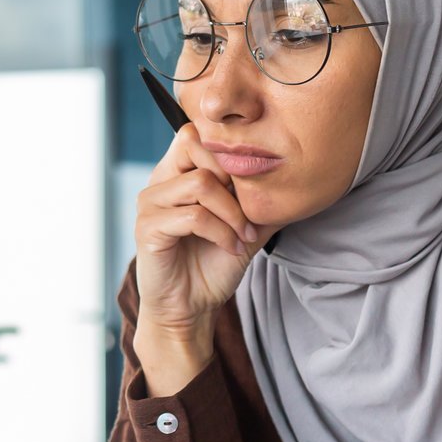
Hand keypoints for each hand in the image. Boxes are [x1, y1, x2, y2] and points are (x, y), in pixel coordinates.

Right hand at [133, 124, 265, 394]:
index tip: (250, 189)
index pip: (195, 134)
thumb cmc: (212, 265)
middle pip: (194, 146)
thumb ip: (260, 199)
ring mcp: (149, 204)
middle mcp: (158, 181)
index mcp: (176, 174)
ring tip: (243, 236)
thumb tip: (294, 175)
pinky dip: (221, 232)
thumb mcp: (245, 226)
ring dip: (232, 213)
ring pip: (199, 183)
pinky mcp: (147, 229)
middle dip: (232, 178)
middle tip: (249, 212)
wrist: (191, 308)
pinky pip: (193, 217)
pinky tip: (231, 248)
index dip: (227, 153)